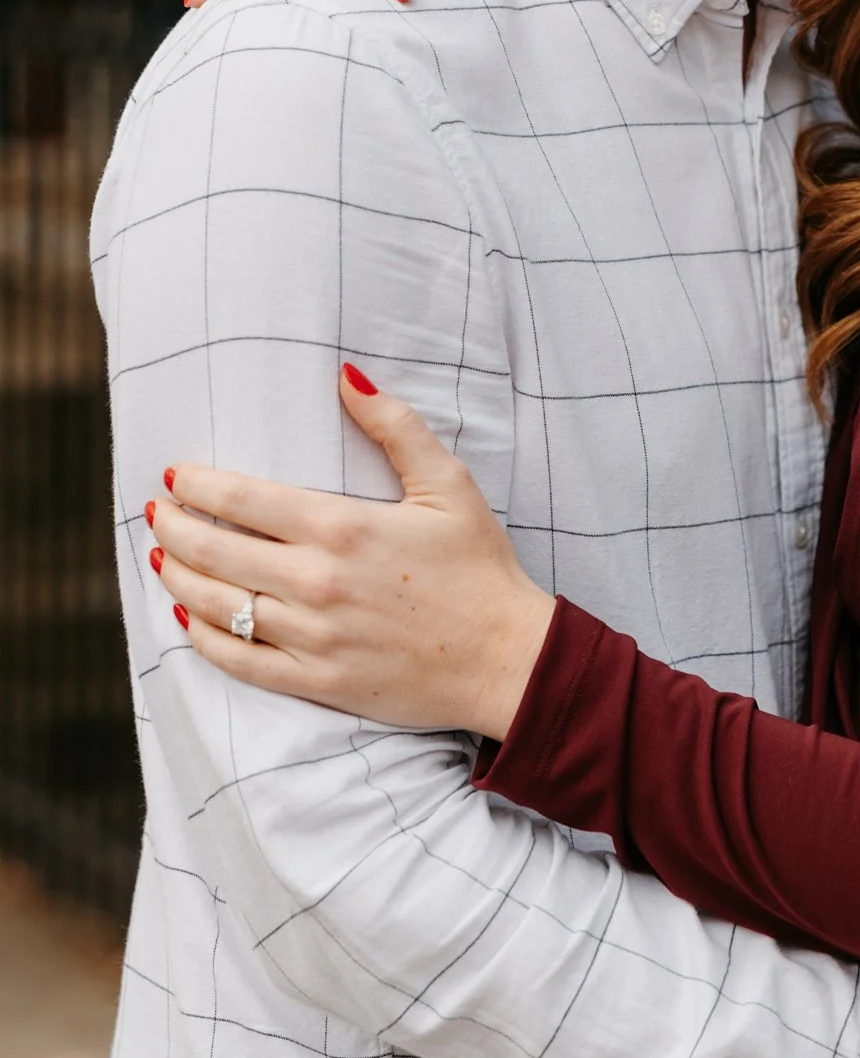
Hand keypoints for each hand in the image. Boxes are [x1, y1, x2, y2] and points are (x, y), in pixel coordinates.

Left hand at [150, 367, 551, 734]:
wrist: (506, 658)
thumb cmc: (480, 567)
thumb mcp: (449, 485)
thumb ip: (395, 427)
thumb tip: (345, 375)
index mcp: (344, 528)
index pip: (243, 498)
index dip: (199, 484)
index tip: (176, 476)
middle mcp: (317, 582)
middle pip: (215, 550)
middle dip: (174, 527)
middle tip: (157, 512)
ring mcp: (313, 637)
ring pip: (216, 604)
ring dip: (176, 577)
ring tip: (161, 557)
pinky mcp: (317, 682)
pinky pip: (239, 661)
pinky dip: (202, 638)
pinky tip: (186, 618)